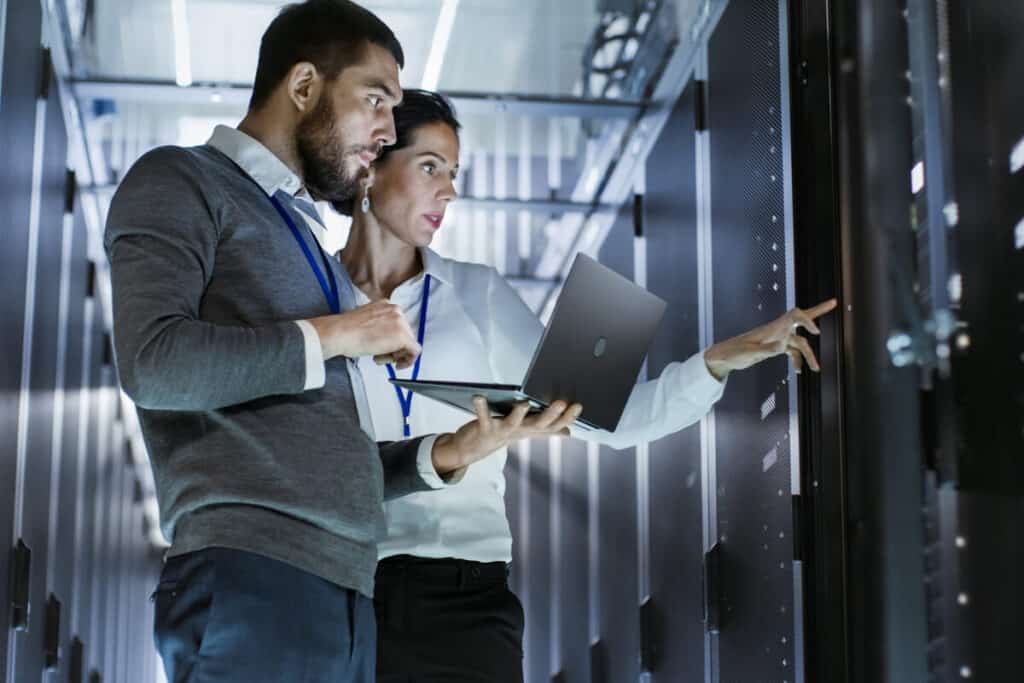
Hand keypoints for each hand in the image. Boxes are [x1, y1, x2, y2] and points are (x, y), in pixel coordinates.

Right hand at [306, 301, 419, 368]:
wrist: (340, 333)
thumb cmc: (345, 330)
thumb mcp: (365, 321)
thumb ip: (378, 326)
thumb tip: (384, 338)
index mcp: (386, 304)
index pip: (397, 324)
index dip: (391, 340)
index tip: (385, 348)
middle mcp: (396, 310)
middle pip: (405, 333)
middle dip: (394, 348)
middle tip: (381, 356)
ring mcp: (401, 322)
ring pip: (409, 342)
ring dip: (396, 354)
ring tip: (379, 358)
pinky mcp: (403, 337)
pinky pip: (414, 351)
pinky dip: (408, 361)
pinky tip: (397, 365)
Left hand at [431, 397, 582, 474]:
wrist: (473, 449)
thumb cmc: (501, 433)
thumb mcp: (526, 431)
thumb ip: (546, 429)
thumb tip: (567, 432)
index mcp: (531, 429)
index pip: (554, 425)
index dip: (567, 417)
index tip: (578, 406)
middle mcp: (519, 432)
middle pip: (538, 425)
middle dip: (550, 415)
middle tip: (561, 403)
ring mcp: (502, 431)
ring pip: (513, 424)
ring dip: (518, 414)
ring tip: (524, 403)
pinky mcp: (484, 429)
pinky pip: (482, 417)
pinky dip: (480, 407)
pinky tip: (479, 396)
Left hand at [703, 298, 837, 379]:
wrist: (723, 357)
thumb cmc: (734, 353)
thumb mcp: (749, 353)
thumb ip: (766, 350)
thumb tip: (782, 347)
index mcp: (772, 328)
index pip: (794, 315)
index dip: (807, 319)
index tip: (816, 331)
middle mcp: (777, 330)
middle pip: (801, 318)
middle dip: (818, 311)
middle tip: (834, 302)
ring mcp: (777, 338)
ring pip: (800, 342)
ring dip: (809, 355)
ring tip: (816, 369)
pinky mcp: (774, 347)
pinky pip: (792, 351)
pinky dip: (797, 360)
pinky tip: (798, 371)